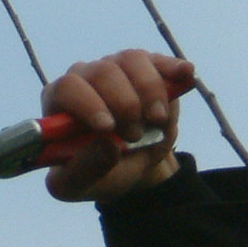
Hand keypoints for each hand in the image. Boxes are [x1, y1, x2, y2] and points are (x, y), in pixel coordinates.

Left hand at [42, 50, 193, 202]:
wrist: (131, 164)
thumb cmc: (97, 172)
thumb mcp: (78, 186)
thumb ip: (82, 171)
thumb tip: (106, 144)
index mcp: (60, 102)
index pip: (67, 88)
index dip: (88, 104)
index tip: (108, 128)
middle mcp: (86, 77)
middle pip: (103, 71)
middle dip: (125, 104)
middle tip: (136, 135)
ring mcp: (117, 68)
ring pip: (132, 60)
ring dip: (150, 91)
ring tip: (158, 120)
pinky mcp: (147, 68)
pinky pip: (159, 60)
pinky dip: (174, 68)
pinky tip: (186, 75)